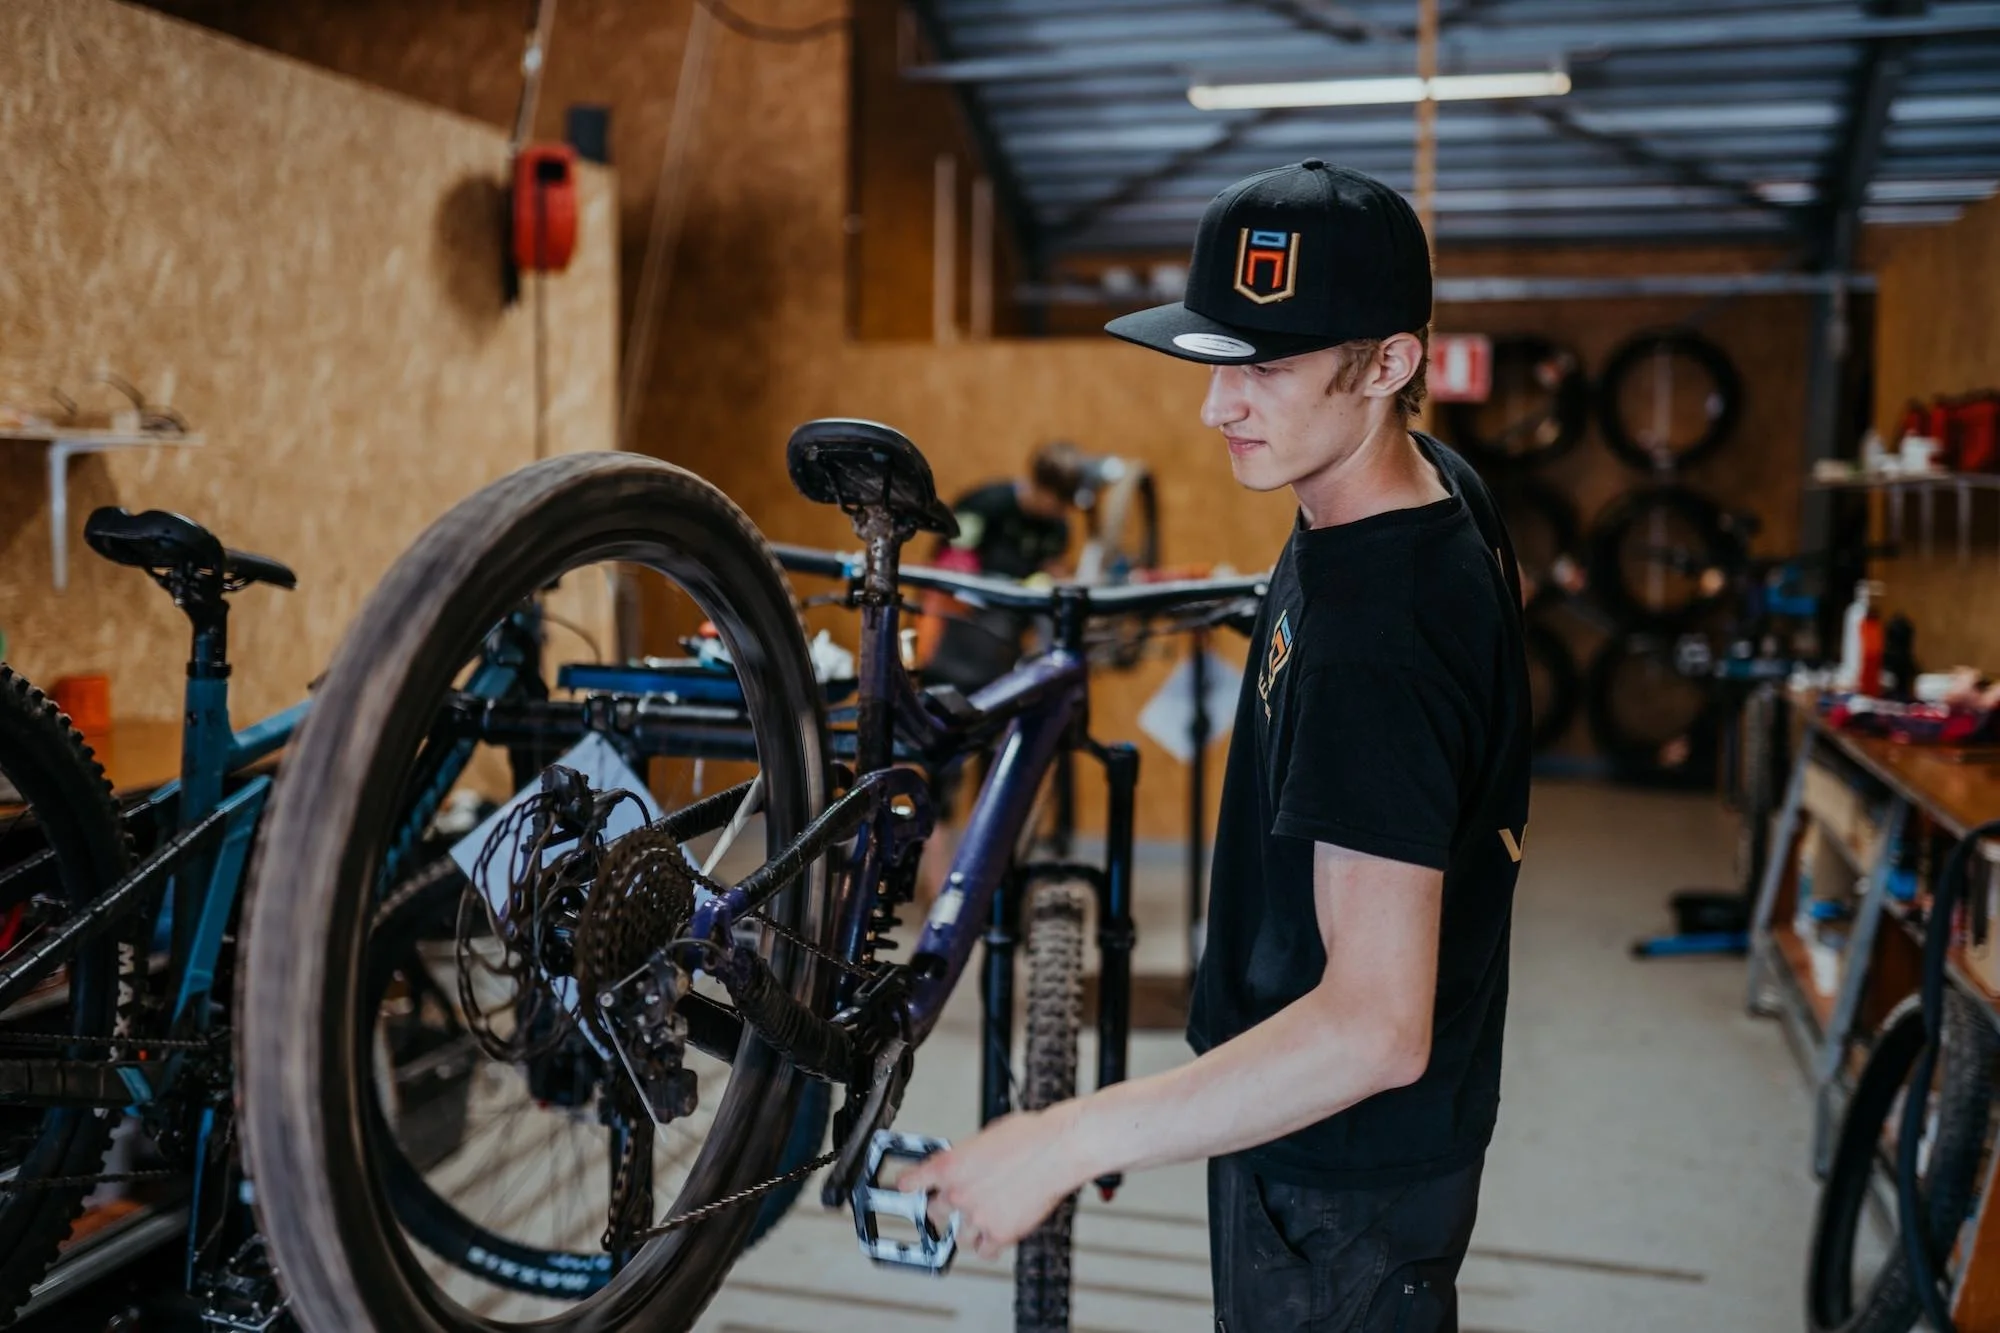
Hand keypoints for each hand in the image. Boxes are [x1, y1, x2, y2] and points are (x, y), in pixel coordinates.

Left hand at [899, 1107, 1088, 1259]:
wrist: (1059, 1149)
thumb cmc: (1030, 1136)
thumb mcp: (985, 1137)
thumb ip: (965, 1158)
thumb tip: (962, 1167)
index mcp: (949, 1165)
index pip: (910, 1182)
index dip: (907, 1186)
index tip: (904, 1189)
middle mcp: (957, 1193)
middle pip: (934, 1212)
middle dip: (945, 1208)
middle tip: (958, 1202)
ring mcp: (977, 1216)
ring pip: (959, 1235)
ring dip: (968, 1228)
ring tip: (984, 1215)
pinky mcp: (1000, 1234)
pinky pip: (984, 1251)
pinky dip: (988, 1245)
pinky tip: (995, 1234)